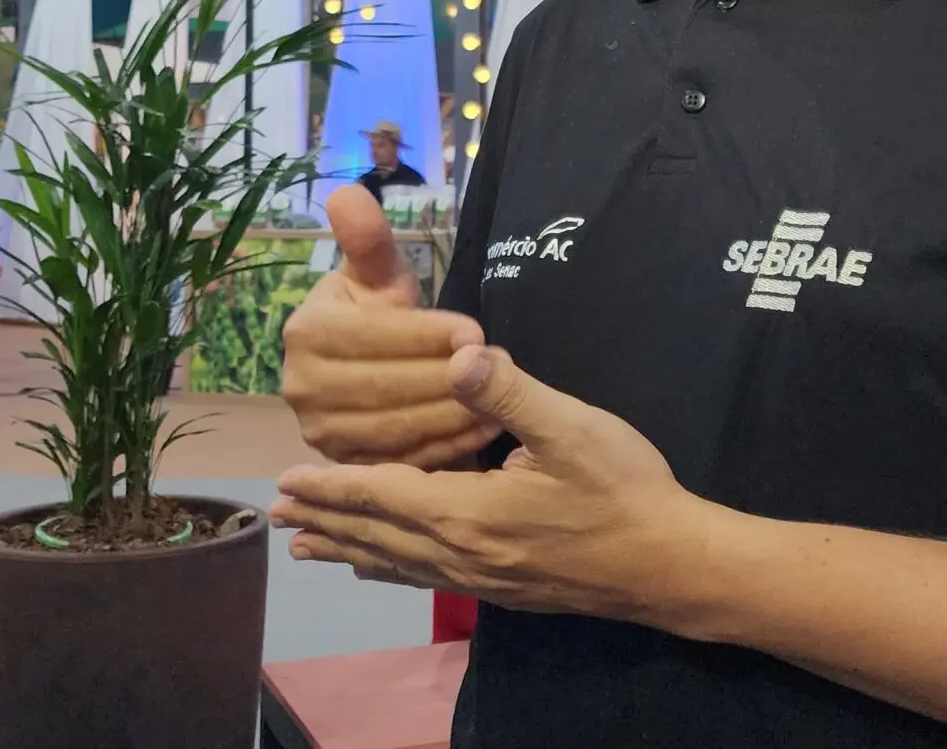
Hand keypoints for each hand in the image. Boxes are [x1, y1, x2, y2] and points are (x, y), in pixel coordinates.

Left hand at [272, 344, 708, 621]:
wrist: (670, 566)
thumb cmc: (624, 490)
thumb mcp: (573, 428)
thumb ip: (509, 391)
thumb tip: (458, 356)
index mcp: (468, 513)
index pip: (382, 495)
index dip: (332, 487)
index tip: (286, 482)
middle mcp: (462, 554)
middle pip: (377, 536)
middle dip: (325, 521)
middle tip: (276, 515)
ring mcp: (481, 579)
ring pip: (397, 564)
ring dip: (348, 550)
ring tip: (307, 548)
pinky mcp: (503, 591)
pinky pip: (426, 579)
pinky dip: (391, 570)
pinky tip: (383, 568)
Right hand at [280, 187, 494, 468]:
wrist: (368, 366)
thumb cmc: (380, 312)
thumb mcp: (379, 273)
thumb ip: (369, 239)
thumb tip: (348, 192)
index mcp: (306, 332)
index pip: (377, 336)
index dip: (429, 336)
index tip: (477, 332)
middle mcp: (300, 386)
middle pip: (389, 388)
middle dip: (451, 378)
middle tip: (501, 369)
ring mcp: (319, 433)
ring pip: (399, 429)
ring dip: (457, 415)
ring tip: (503, 400)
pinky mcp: (346, 466)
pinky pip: (402, 461)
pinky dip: (449, 446)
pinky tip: (487, 427)